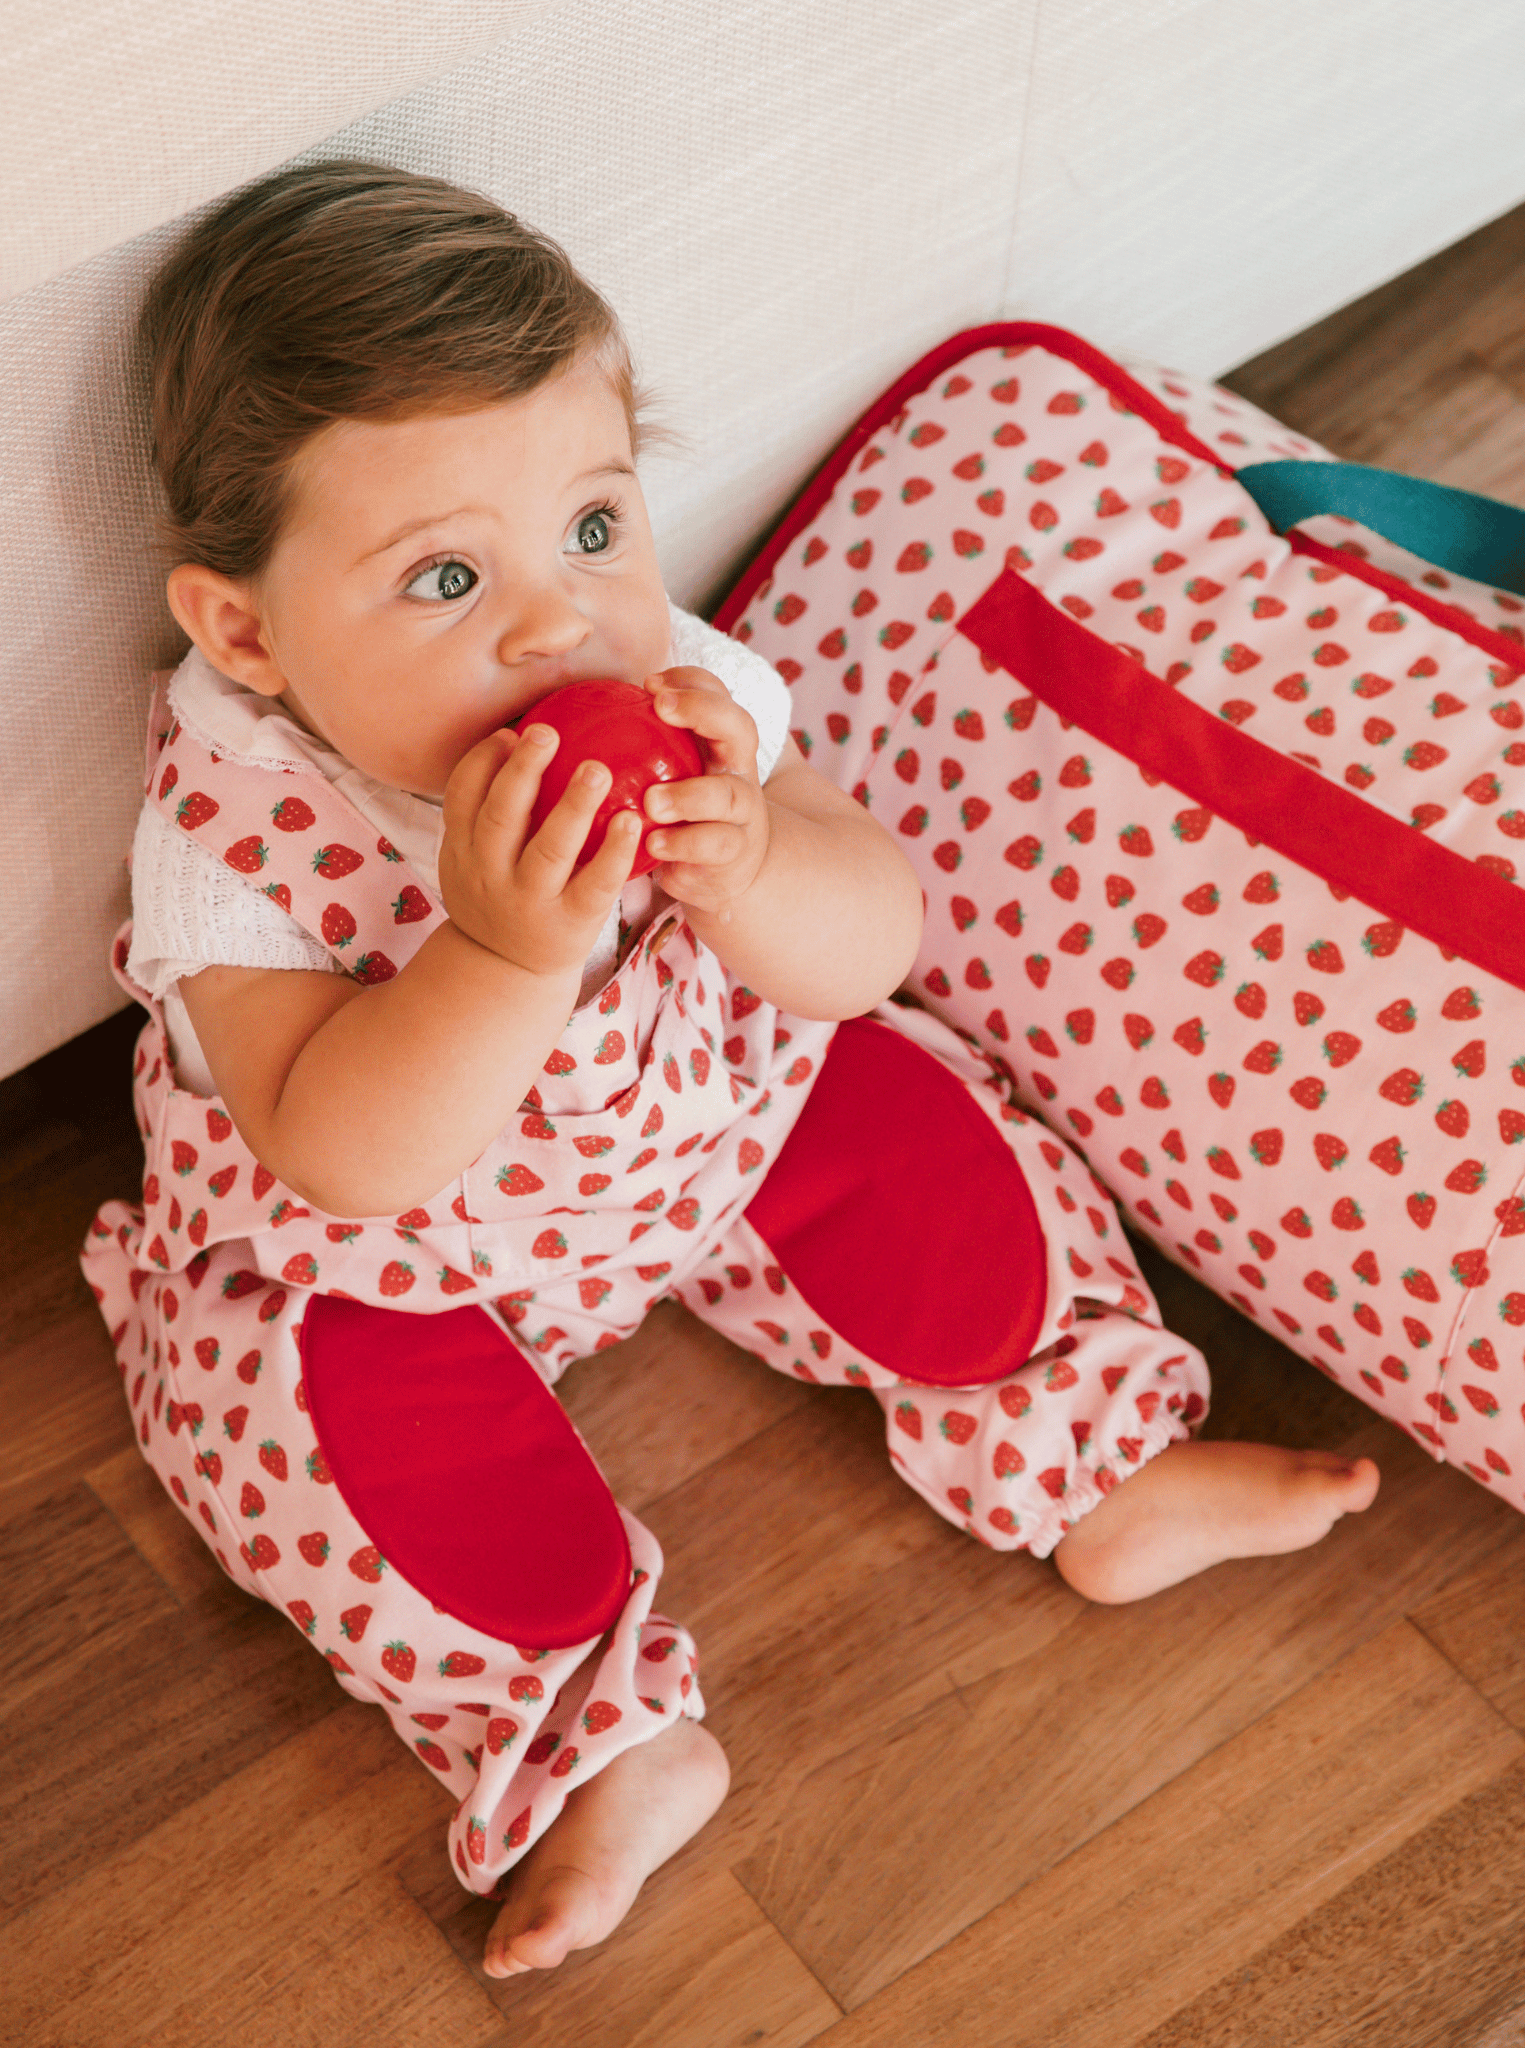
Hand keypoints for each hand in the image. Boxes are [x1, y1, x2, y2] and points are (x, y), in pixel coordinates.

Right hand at [438, 722, 640, 978]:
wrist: (505, 974)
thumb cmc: (499, 896)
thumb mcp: (470, 858)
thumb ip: (484, 810)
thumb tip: (516, 735)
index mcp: (463, 850)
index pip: (461, 796)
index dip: (482, 761)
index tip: (510, 732)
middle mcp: (491, 874)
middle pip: (502, 815)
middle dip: (522, 771)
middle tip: (547, 733)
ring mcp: (530, 901)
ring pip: (549, 848)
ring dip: (574, 806)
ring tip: (598, 769)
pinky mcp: (571, 925)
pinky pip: (595, 884)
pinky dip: (614, 852)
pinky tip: (633, 821)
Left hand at [639, 667, 769, 915]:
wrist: (725, 871)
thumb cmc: (679, 814)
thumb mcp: (665, 776)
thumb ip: (634, 750)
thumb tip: (557, 720)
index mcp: (720, 745)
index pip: (717, 697)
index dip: (691, 683)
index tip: (649, 683)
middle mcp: (739, 771)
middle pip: (740, 729)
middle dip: (703, 710)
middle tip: (661, 707)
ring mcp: (742, 814)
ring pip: (727, 796)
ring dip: (688, 794)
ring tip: (650, 802)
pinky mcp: (734, 856)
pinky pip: (713, 848)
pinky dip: (683, 845)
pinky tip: (653, 846)